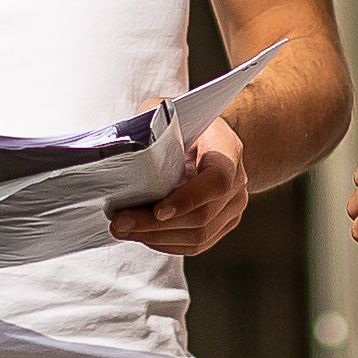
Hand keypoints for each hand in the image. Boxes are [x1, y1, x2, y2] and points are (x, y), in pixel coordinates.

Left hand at [112, 118, 251, 260]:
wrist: (211, 141)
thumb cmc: (186, 125)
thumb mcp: (169, 112)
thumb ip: (150, 123)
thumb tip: (121, 148)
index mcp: (227, 150)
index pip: (217, 180)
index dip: (188, 199)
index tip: (158, 210)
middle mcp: (237, 182)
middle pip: (202, 215)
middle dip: (156, 224)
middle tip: (120, 222)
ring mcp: (232, 208)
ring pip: (198, 236)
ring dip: (156, 237)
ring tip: (123, 229)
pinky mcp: (221, 225)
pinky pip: (195, 244)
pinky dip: (165, 243)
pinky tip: (141, 234)